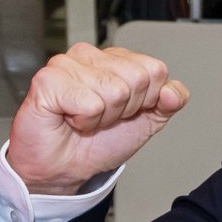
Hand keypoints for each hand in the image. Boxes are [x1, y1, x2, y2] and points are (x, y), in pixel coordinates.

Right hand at [8, 43, 188, 194]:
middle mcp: (91, 56)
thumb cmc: (100, 141)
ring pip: (115, 91)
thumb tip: (173, 92)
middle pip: (138, 78)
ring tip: (86, 118)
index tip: (127, 111)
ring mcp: (67, 64)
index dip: (147, 100)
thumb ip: (170, 103)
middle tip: (104, 116)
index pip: (155, 70)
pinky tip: (71, 119)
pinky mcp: (48, 80)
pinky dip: (85, 121)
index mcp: (116, 59)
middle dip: (126, 109)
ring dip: (104, 117)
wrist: (67, 166)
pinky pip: (91, 103)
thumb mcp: (148, 121)